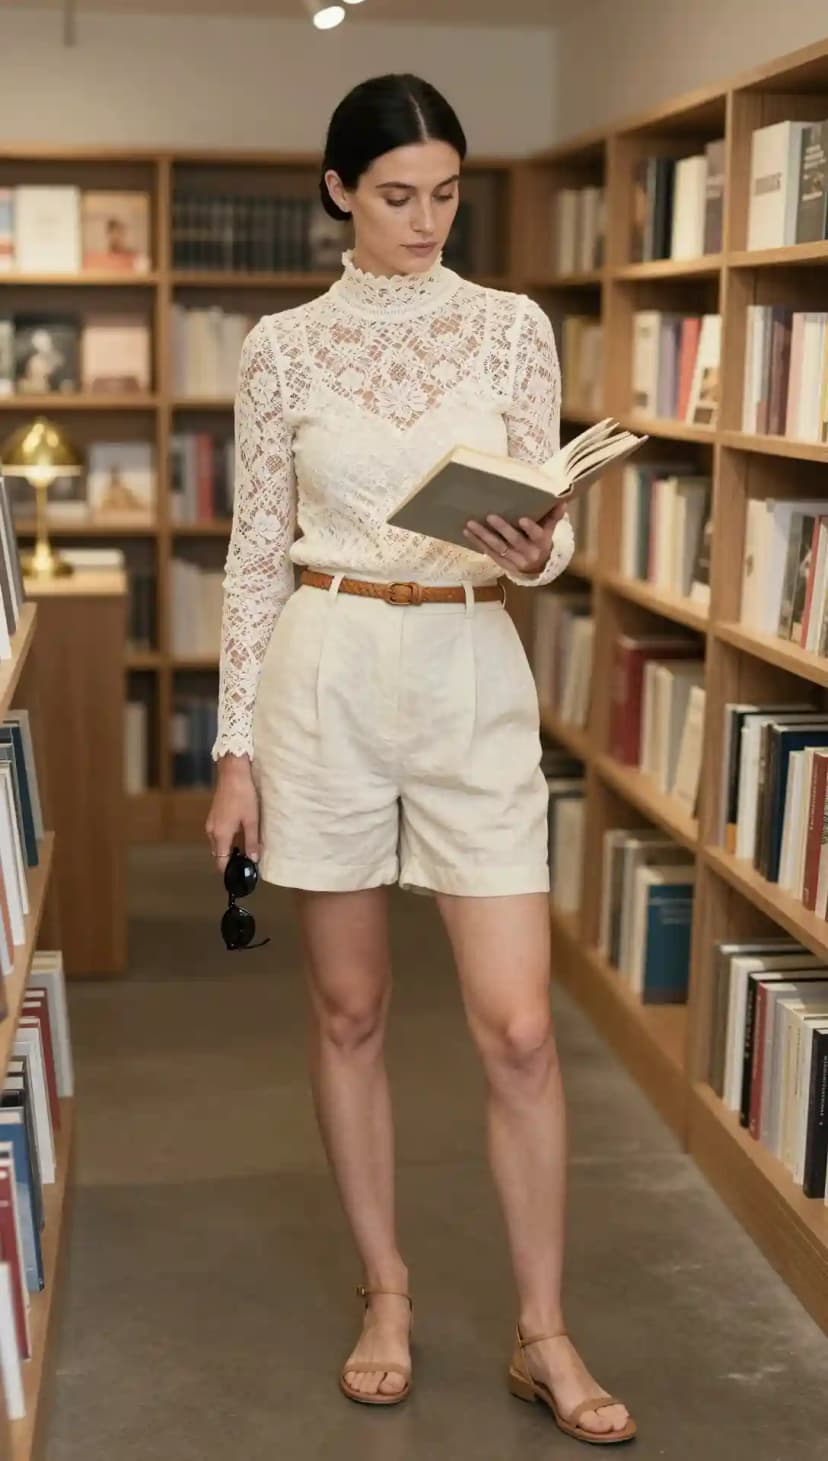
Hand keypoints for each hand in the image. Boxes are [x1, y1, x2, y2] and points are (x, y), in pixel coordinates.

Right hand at [206, 756, 258, 874]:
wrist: (233, 773)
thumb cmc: (243, 795)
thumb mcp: (251, 820)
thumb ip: (252, 841)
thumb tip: (253, 859)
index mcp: (220, 835)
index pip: (221, 861)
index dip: (229, 870)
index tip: (240, 874)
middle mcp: (212, 831)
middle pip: (219, 853)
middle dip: (231, 859)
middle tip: (248, 860)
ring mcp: (211, 822)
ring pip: (218, 843)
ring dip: (229, 848)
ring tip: (247, 846)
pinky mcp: (213, 815)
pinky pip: (218, 833)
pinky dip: (227, 838)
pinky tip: (240, 832)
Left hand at [463, 500, 566, 575]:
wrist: (537, 568)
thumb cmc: (541, 542)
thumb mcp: (549, 531)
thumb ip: (553, 516)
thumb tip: (561, 501)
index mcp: (542, 543)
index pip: (537, 535)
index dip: (530, 528)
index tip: (522, 519)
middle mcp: (528, 553)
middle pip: (514, 541)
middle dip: (502, 529)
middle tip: (489, 516)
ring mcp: (514, 560)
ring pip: (497, 548)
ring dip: (483, 536)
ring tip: (470, 524)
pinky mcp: (502, 564)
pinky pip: (488, 553)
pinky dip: (477, 543)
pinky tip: (467, 532)